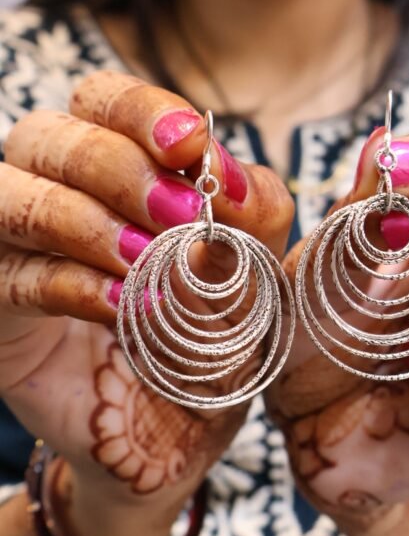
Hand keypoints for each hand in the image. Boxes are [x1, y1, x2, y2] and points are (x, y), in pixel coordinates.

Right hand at [0, 70, 293, 535]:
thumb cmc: (216, 341)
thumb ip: (255, 220)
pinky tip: (123, 308)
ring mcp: (18, 251)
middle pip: (50, 135)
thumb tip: (227, 172)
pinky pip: (14, 277)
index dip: (143, 111)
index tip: (191, 145)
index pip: (105, 102)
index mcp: (120, 172)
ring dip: (83, 220)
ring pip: (10, 194)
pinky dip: (72, 284)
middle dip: (118, 168)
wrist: (177, 433)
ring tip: (145, 260)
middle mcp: (59, 195)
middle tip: (180, 215)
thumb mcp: (256, 277)